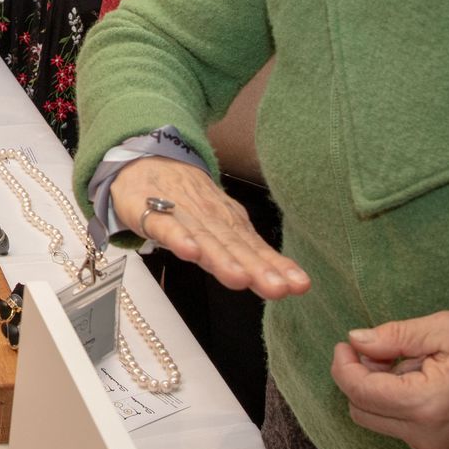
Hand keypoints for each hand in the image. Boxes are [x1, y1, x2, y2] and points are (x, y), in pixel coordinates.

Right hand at [111, 158, 308, 299]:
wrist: (148, 160)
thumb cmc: (187, 200)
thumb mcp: (219, 225)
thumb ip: (245, 251)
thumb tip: (284, 278)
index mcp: (230, 225)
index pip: (256, 248)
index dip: (277, 267)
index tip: (300, 285)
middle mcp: (212, 221)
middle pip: (236, 248)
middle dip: (258, 268)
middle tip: (278, 288)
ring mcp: (183, 217)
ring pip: (205, 240)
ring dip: (223, 259)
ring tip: (240, 278)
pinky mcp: (153, 215)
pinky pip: (167, 228)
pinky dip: (180, 239)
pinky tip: (190, 253)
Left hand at [330, 311, 448, 448]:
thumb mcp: (446, 330)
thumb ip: (396, 336)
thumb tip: (356, 340)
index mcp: (425, 404)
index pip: (359, 392)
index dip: (344, 365)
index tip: (347, 344)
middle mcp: (423, 435)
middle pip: (360, 411)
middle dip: (358, 378)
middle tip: (378, 350)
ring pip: (376, 421)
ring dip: (377, 392)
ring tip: (406, 364)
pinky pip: (397, 428)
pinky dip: (395, 404)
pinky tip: (419, 382)